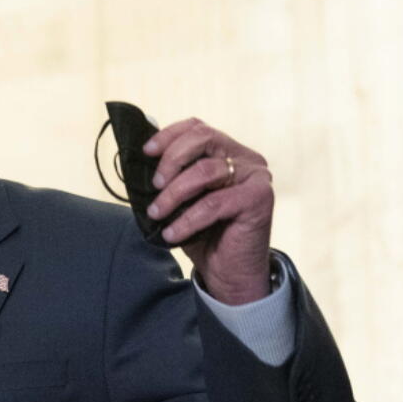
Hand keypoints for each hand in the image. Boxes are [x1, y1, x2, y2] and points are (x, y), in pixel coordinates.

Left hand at [145, 118, 273, 303]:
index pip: (198, 128)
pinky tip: (172, 233)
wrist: (229, 272)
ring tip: (156, 213)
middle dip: (171, 160)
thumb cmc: (203, 234)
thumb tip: (142, 155)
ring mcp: (256, 176)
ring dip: (173, 194)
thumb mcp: (181, 200)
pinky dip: (187, 219)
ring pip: (206, 171)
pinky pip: (214, 203)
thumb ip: (170, 176)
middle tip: (154, 186)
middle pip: (204, 138)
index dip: (169, 135)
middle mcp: (245, 158)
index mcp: (227, 152)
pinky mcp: (260, 198)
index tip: (146, 151)